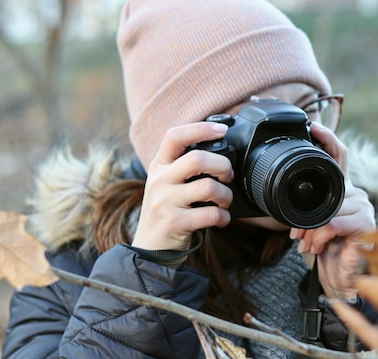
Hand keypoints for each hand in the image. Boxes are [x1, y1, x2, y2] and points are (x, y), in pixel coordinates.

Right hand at [131, 122, 233, 251]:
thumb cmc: (167, 211)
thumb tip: (220, 149)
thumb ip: (184, 166)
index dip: (200, 129)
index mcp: (159, 165)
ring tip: (225, 202)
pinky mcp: (174, 222)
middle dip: (222, 165)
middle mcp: (159, 180)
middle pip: (197, 158)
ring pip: (208, 187)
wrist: (150, 248)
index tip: (222, 130)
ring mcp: (164, 201)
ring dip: (226, 195)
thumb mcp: (167, 183)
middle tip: (228, 176)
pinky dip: (223, 217)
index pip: (175, 136)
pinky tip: (221, 219)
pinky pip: (210, 214)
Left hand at [290, 122, 374, 298]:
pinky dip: (323, 236)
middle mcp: (354, 193)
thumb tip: (270, 206)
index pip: (338, 156)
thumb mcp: (305, 225)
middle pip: (326, 189)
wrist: (338, 278)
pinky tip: (321, 245)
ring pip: (328, 208)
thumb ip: (299, 210)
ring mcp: (363, 206)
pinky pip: (336, 222)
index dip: (328, 138)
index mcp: (339, 189)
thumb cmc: (322, 250)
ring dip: (312, 230)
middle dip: (305, 216)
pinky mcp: (367, 223)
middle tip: (297, 234)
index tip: (313, 125)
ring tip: (308, 244)